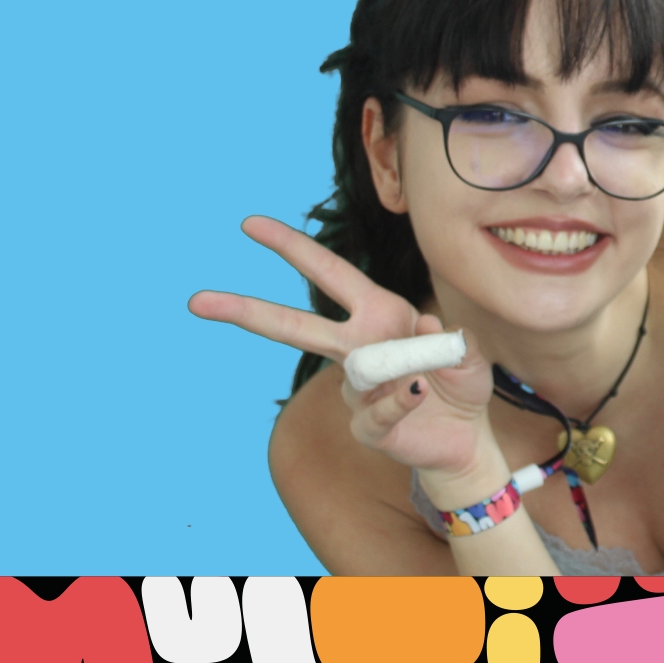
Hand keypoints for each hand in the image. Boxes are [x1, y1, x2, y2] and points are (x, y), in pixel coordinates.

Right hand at [188, 215, 496, 476]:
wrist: (465, 438)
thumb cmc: (459, 383)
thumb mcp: (464, 351)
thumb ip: (447, 337)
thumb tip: (421, 326)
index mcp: (378, 314)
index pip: (329, 274)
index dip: (292, 247)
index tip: (250, 224)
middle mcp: (358, 347)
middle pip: (295, 326)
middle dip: (248, 310)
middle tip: (198, 299)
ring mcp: (357, 389)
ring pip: (356, 374)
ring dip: (393, 374)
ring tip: (424, 379)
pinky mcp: (367, 427)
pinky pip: (374, 414)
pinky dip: (397, 403)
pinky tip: (416, 395)